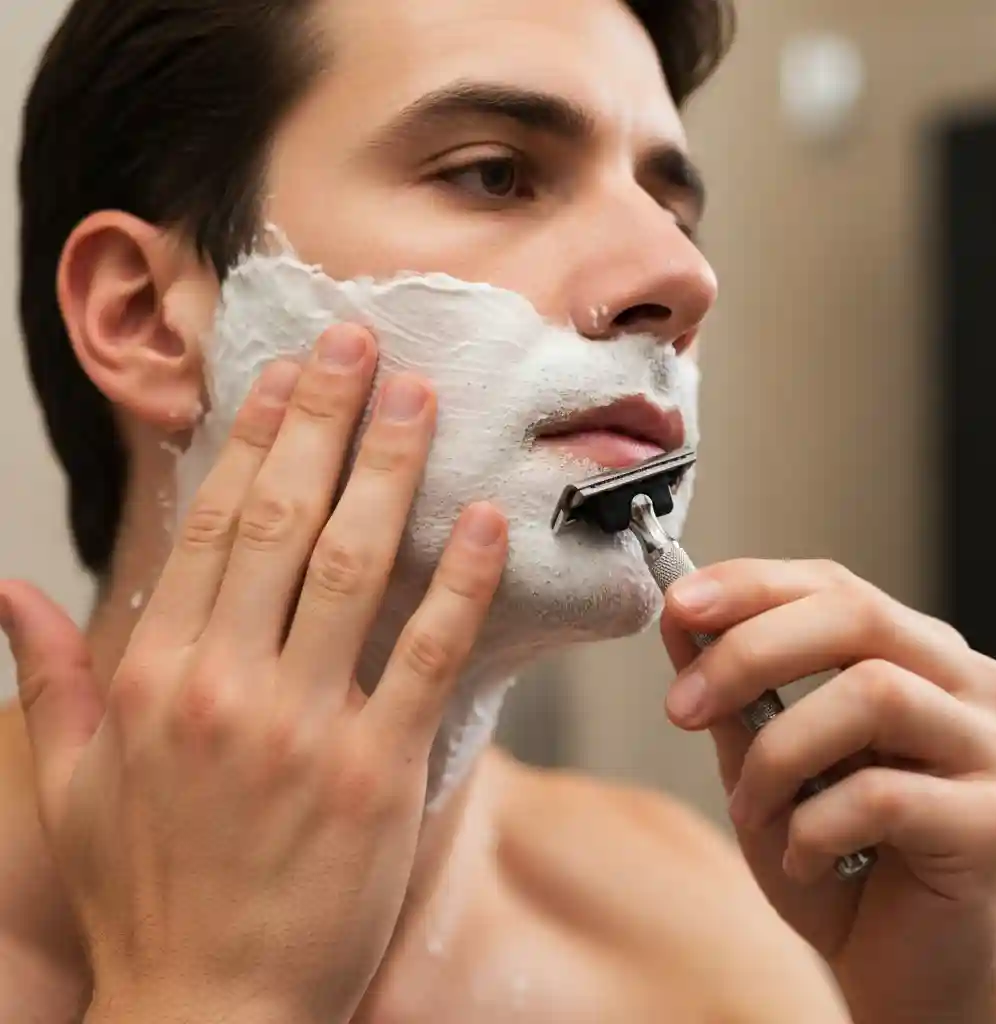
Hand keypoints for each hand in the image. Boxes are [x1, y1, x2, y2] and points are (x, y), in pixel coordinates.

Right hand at [0, 325, 508, 1023]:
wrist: (210, 1012)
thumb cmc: (147, 893)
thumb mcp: (74, 785)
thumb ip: (52, 677)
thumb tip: (9, 594)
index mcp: (157, 674)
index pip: (213, 522)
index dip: (253, 436)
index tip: (284, 375)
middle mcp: (228, 683)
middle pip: (287, 518)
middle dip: (326, 419)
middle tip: (362, 345)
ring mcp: (307, 725)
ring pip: (356, 565)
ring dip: (390, 470)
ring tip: (418, 398)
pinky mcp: (379, 772)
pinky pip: (427, 654)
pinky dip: (459, 580)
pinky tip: (486, 519)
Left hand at [659, 559, 995, 1023]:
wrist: (893, 965)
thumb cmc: (828, 850)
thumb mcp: (759, 754)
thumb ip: (729, 687)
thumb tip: (680, 615)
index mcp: (911, 651)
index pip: (830, 584)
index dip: (750, 586)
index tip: (679, 606)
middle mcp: (963, 682)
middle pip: (855, 616)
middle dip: (749, 653)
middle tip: (681, 706)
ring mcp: (988, 748)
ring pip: (871, 693)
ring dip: (780, 753)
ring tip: (751, 807)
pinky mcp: (991, 823)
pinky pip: (883, 795)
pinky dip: (814, 827)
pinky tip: (803, 858)